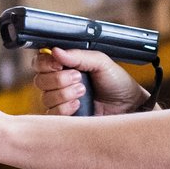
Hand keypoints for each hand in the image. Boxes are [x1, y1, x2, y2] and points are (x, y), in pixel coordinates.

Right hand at [33, 46, 148, 116]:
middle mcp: (59, 83)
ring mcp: (60, 101)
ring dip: (65, 93)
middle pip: (39, 80)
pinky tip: (78, 105)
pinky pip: (51, 114)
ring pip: (45, 97)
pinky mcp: (65, 118)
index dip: (45, 63)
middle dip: (59, 79)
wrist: (129, 105)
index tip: (58, 64)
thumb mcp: (101, 62)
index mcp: (65, 66)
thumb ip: (78, 56)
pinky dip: (64, 108)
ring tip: (83, 92)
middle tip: (79, 78)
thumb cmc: (117, 82)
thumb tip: (55, 50)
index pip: (40, 62)